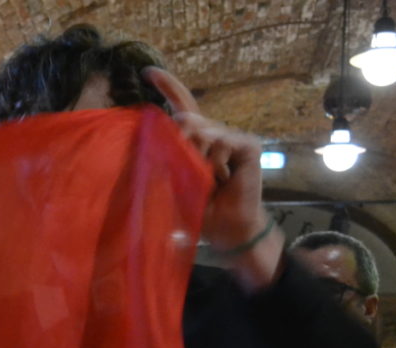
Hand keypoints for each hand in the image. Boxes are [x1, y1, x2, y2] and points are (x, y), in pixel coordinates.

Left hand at [141, 67, 283, 290]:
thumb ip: (169, 153)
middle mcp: (214, 132)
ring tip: (209, 181)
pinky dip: (216, 164)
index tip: (147, 71)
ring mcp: (232, 136)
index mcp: (194, 139)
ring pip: (202, 132)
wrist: (225, 228)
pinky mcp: (247, 145)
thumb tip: (171, 122)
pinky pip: (222, 143)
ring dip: (198, 160)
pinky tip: (224, 178)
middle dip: (180, 145)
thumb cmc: (198, 206)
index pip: (181, 105)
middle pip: (185, 120)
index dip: (167, 86)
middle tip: (191, 173)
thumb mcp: (174, 178)